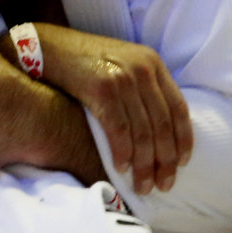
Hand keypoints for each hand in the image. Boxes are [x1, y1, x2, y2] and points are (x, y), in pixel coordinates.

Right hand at [32, 23, 191, 195]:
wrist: (48, 47)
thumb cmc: (83, 62)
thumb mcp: (122, 64)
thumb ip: (142, 87)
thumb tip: (157, 128)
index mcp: (153, 63)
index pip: (179, 107)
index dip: (183, 139)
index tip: (181, 164)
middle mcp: (143, 69)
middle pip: (163, 124)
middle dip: (165, 160)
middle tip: (163, 185)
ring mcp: (123, 78)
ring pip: (143, 132)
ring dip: (144, 164)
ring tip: (142, 185)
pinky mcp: (101, 89)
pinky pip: (119, 130)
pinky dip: (122, 153)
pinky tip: (121, 168)